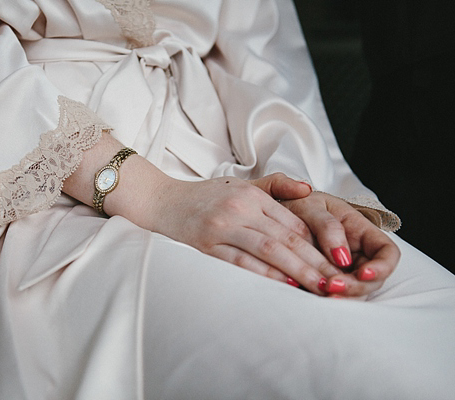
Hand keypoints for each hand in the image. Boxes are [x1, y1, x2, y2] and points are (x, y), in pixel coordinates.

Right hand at [148, 173, 343, 294]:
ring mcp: (222, 228)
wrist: (163, 201)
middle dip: (317, 263)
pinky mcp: (207, 246)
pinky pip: (241, 263)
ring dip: (298, 272)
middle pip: (287, 239)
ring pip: (269, 251)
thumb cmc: (205, 196)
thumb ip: (276, 186)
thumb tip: (309, 190)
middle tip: (339, 282)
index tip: (338, 263)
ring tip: (321, 288)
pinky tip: (285, 286)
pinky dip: (265, 275)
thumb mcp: (240, 182)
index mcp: (251, 194)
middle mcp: (239, 209)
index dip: (319, 244)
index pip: (293, 221)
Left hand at [280, 192, 400, 296]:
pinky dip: (324, 298)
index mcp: (361, 231)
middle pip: (372, 280)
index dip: (382, 267)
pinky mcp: (324, 280)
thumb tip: (342, 258)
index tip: (363, 274)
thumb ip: (327, 226)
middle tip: (331, 287)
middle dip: (356, 287)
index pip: (387, 252)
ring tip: (321, 294)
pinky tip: (311, 297)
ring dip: (341, 297)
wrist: (277, 211)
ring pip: (353, 292)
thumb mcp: (311, 206)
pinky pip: (330, 294)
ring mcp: (341, 270)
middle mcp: (356, 254)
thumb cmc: (299, 203)